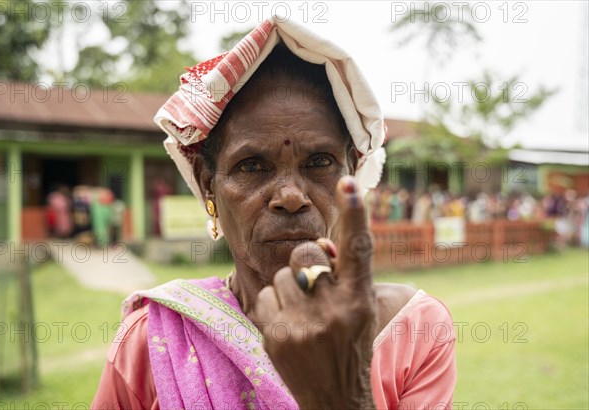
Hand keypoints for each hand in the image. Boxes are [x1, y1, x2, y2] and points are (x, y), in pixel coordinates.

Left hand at [252, 175, 376, 408]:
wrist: (336, 399)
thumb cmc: (349, 346)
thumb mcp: (358, 310)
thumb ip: (342, 275)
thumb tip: (319, 244)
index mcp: (359, 300)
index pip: (359, 250)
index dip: (355, 213)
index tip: (348, 182)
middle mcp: (333, 310)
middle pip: (305, 254)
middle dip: (305, 263)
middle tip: (313, 287)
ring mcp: (302, 325)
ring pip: (280, 276)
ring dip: (288, 290)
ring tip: (303, 317)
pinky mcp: (276, 336)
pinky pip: (263, 296)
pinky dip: (273, 308)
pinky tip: (288, 328)